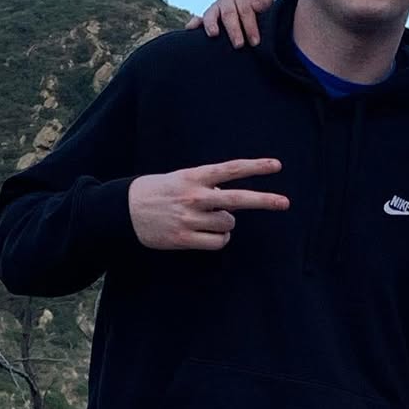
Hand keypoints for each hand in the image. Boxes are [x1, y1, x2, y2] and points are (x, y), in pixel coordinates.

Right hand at [128, 158, 288, 250]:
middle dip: (265, 200)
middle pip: (238, 199)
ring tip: (209, 219)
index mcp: (194, 177)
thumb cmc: (157, 192)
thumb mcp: (181, 179)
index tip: (276, 166)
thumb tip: (233, 203)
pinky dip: (219, 240)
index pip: (230, 169)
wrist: (123, 210)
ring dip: (226, 224)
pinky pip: (218, 243)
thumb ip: (207, 186)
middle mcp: (195, 196)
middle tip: (285, 203)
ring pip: (229, 224)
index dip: (255, 167)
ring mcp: (190, 218)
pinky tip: (208, 234)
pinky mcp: (185, 238)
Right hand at [185, 0, 274, 48]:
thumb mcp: (270, 6)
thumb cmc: (264, 13)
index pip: (244, 8)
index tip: (255, 41)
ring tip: (214, 34)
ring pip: (211, 13)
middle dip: (234, 29)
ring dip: (212, 24)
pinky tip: (191, 29)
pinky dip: (194, 23)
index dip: (250, 25)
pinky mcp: (206, 17)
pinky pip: (198, 19)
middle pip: (228, 12)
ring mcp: (215, 7)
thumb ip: (265, 2)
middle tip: (239, 45)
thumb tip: (255, 5)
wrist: (258, 17)